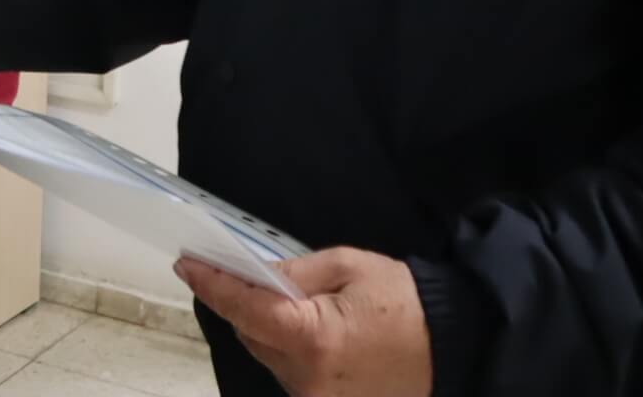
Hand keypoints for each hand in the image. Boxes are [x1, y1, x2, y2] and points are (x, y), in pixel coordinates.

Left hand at [175, 249, 431, 396]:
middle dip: (245, 304)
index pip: (245, 309)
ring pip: (268, 356)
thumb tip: (255, 276)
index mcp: (313, 338)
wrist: (454, 346)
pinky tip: (309, 328)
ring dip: (269, 328)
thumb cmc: (404, 300)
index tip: (187, 264)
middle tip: (248, 274)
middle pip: (251, 336)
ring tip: (295, 303)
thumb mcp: (347, 267)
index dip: (212, 285)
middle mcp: (307, 378)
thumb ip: (294, 272)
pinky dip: (289, 348)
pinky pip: (290, 372)